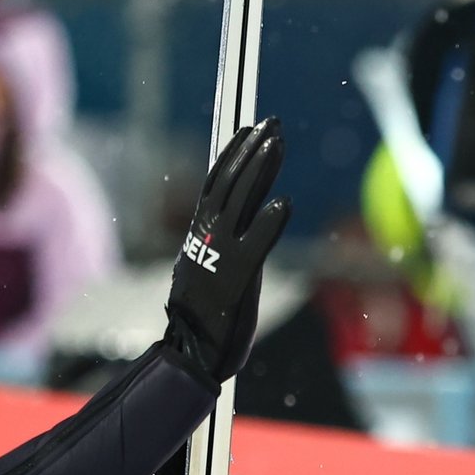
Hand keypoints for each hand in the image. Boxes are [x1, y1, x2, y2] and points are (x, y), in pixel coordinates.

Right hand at [166, 118, 291, 381]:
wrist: (191, 351)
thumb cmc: (203, 312)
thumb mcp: (207, 266)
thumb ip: (220, 240)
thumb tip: (235, 218)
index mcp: (200, 232)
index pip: (216, 181)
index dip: (233, 153)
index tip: (249, 128)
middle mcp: (207, 236)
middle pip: (229, 181)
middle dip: (251, 149)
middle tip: (272, 123)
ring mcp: (220, 254)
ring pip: (240, 201)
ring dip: (260, 169)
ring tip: (277, 143)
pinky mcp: (236, 277)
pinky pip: (255, 244)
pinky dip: (268, 223)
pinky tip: (283, 203)